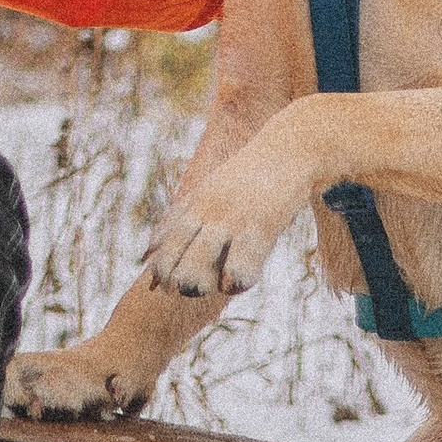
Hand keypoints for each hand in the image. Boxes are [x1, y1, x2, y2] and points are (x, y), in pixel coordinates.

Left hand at [143, 157, 302, 301]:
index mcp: (194, 203)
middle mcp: (207, 211)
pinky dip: (235, 284)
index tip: (163, 285)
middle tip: (187, 291)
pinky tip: (239, 282)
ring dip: (199, 287)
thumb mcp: (209, 190)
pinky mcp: (259, 227)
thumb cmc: (250, 176)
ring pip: (197, 266)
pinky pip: (238, 268)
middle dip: (175, 281)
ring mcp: (231, 220)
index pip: (163, 242)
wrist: (289, 149)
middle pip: (173, 257)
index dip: (159, 269)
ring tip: (213, 289)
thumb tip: (152, 249)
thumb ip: (182, 216)